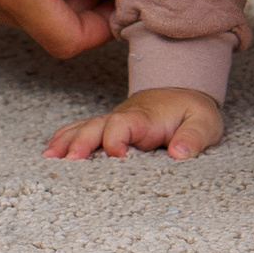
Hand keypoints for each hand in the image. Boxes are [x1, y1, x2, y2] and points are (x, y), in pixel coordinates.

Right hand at [45, 88, 222, 160]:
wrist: (183, 91)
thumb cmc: (193, 111)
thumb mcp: (205, 122)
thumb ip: (194, 137)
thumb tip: (180, 153)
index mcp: (145, 117)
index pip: (123, 124)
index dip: (116, 139)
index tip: (116, 157)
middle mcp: (123, 118)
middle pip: (96, 126)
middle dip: (81, 143)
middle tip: (67, 162)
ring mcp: (113, 123)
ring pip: (85, 127)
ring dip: (66, 141)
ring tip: (48, 158)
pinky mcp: (109, 129)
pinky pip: (83, 129)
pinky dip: (66, 138)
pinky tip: (50, 151)